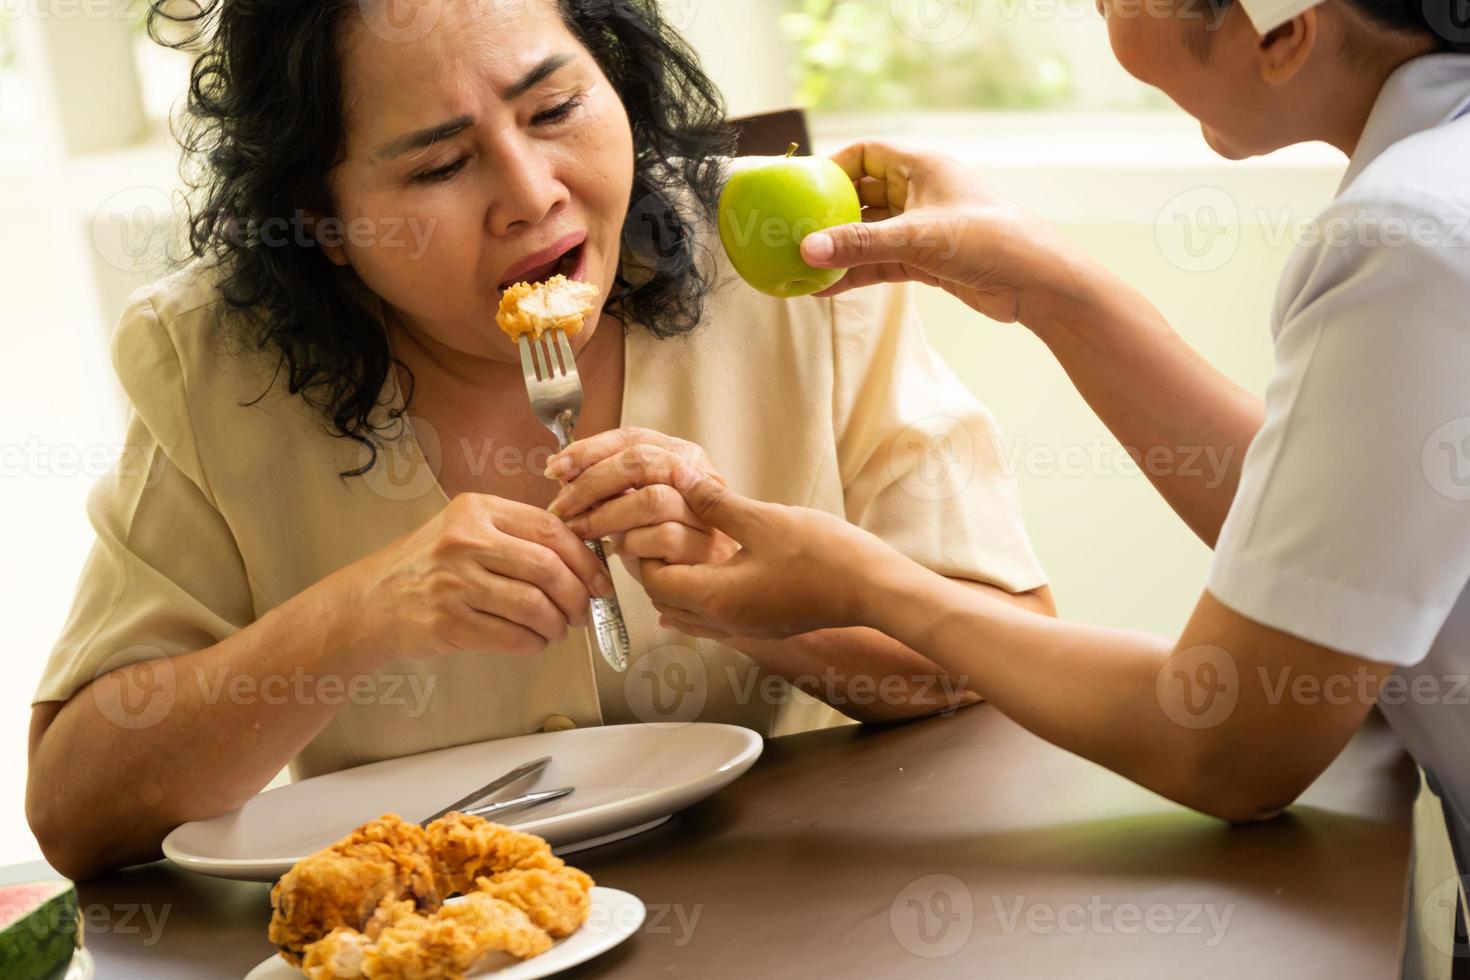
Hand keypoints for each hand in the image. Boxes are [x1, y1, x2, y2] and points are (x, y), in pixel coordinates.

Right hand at [336, 493, 612, 665]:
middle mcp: (465, 542)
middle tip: (583, 611)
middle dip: (577, 596)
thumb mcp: (467, 530)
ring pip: (534, 606)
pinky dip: (534, 643)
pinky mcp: (448, 623)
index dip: (585, 559)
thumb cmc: (430, 566)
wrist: (373, 601)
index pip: (550, 529)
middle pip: (547, 569)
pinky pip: (512, 637)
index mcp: (478, 510)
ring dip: (558, 624)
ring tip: (559, 629)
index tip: (600, 581)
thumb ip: (517, 535)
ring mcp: (454, 583)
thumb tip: (584, 559)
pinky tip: (535, 641)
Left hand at [545, 428, 736, 584]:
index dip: (589, 450)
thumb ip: (604, 485)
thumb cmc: (661, 545)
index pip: (632, 438)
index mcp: (683, 457)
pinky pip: (662, 537)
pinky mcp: (706, 548)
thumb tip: (559, 470)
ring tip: (582, 530)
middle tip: (561, 505)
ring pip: (650, 499)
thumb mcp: (630, 506)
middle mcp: (701, 477)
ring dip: (605, 516)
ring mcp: (707, 512)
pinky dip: (632, 544)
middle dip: (591, 482)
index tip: (555, 467)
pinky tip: (619, 552)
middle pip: (640, 461)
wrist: (695, 586)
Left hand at [638, 464, 910, 640]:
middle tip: (655, 532)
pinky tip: (709, 575)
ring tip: (680, 549)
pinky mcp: (765, 627)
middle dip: (655, 568)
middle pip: (666, 602)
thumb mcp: (764, 518)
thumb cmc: (824, 555)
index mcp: (717, 597)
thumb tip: (680, 477)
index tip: (643, 522)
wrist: (875, 589)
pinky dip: (701, 598)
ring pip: (690, 614)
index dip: (643, 552)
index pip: (655, 581)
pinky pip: (714, 620)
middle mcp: (725, 622)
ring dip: (677, 585)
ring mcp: (746, 630)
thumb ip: (715, 502)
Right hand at [799, 141, 1091, 327]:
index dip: (831, 167)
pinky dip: (856, 272)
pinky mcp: (926, 260)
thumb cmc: (989, 241)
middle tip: (791, 232)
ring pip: (869, 233)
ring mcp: (922, 227)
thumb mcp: (917, 239)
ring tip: (802, 266)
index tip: (801, 190)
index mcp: (921, 166)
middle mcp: (919, 192)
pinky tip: (827, 289)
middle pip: (861, 195)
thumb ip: (860, 245)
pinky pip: (880, 262)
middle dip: (828, 214)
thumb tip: (807, 250)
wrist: (1038, 284)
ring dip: (840, 249)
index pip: (864, 153)